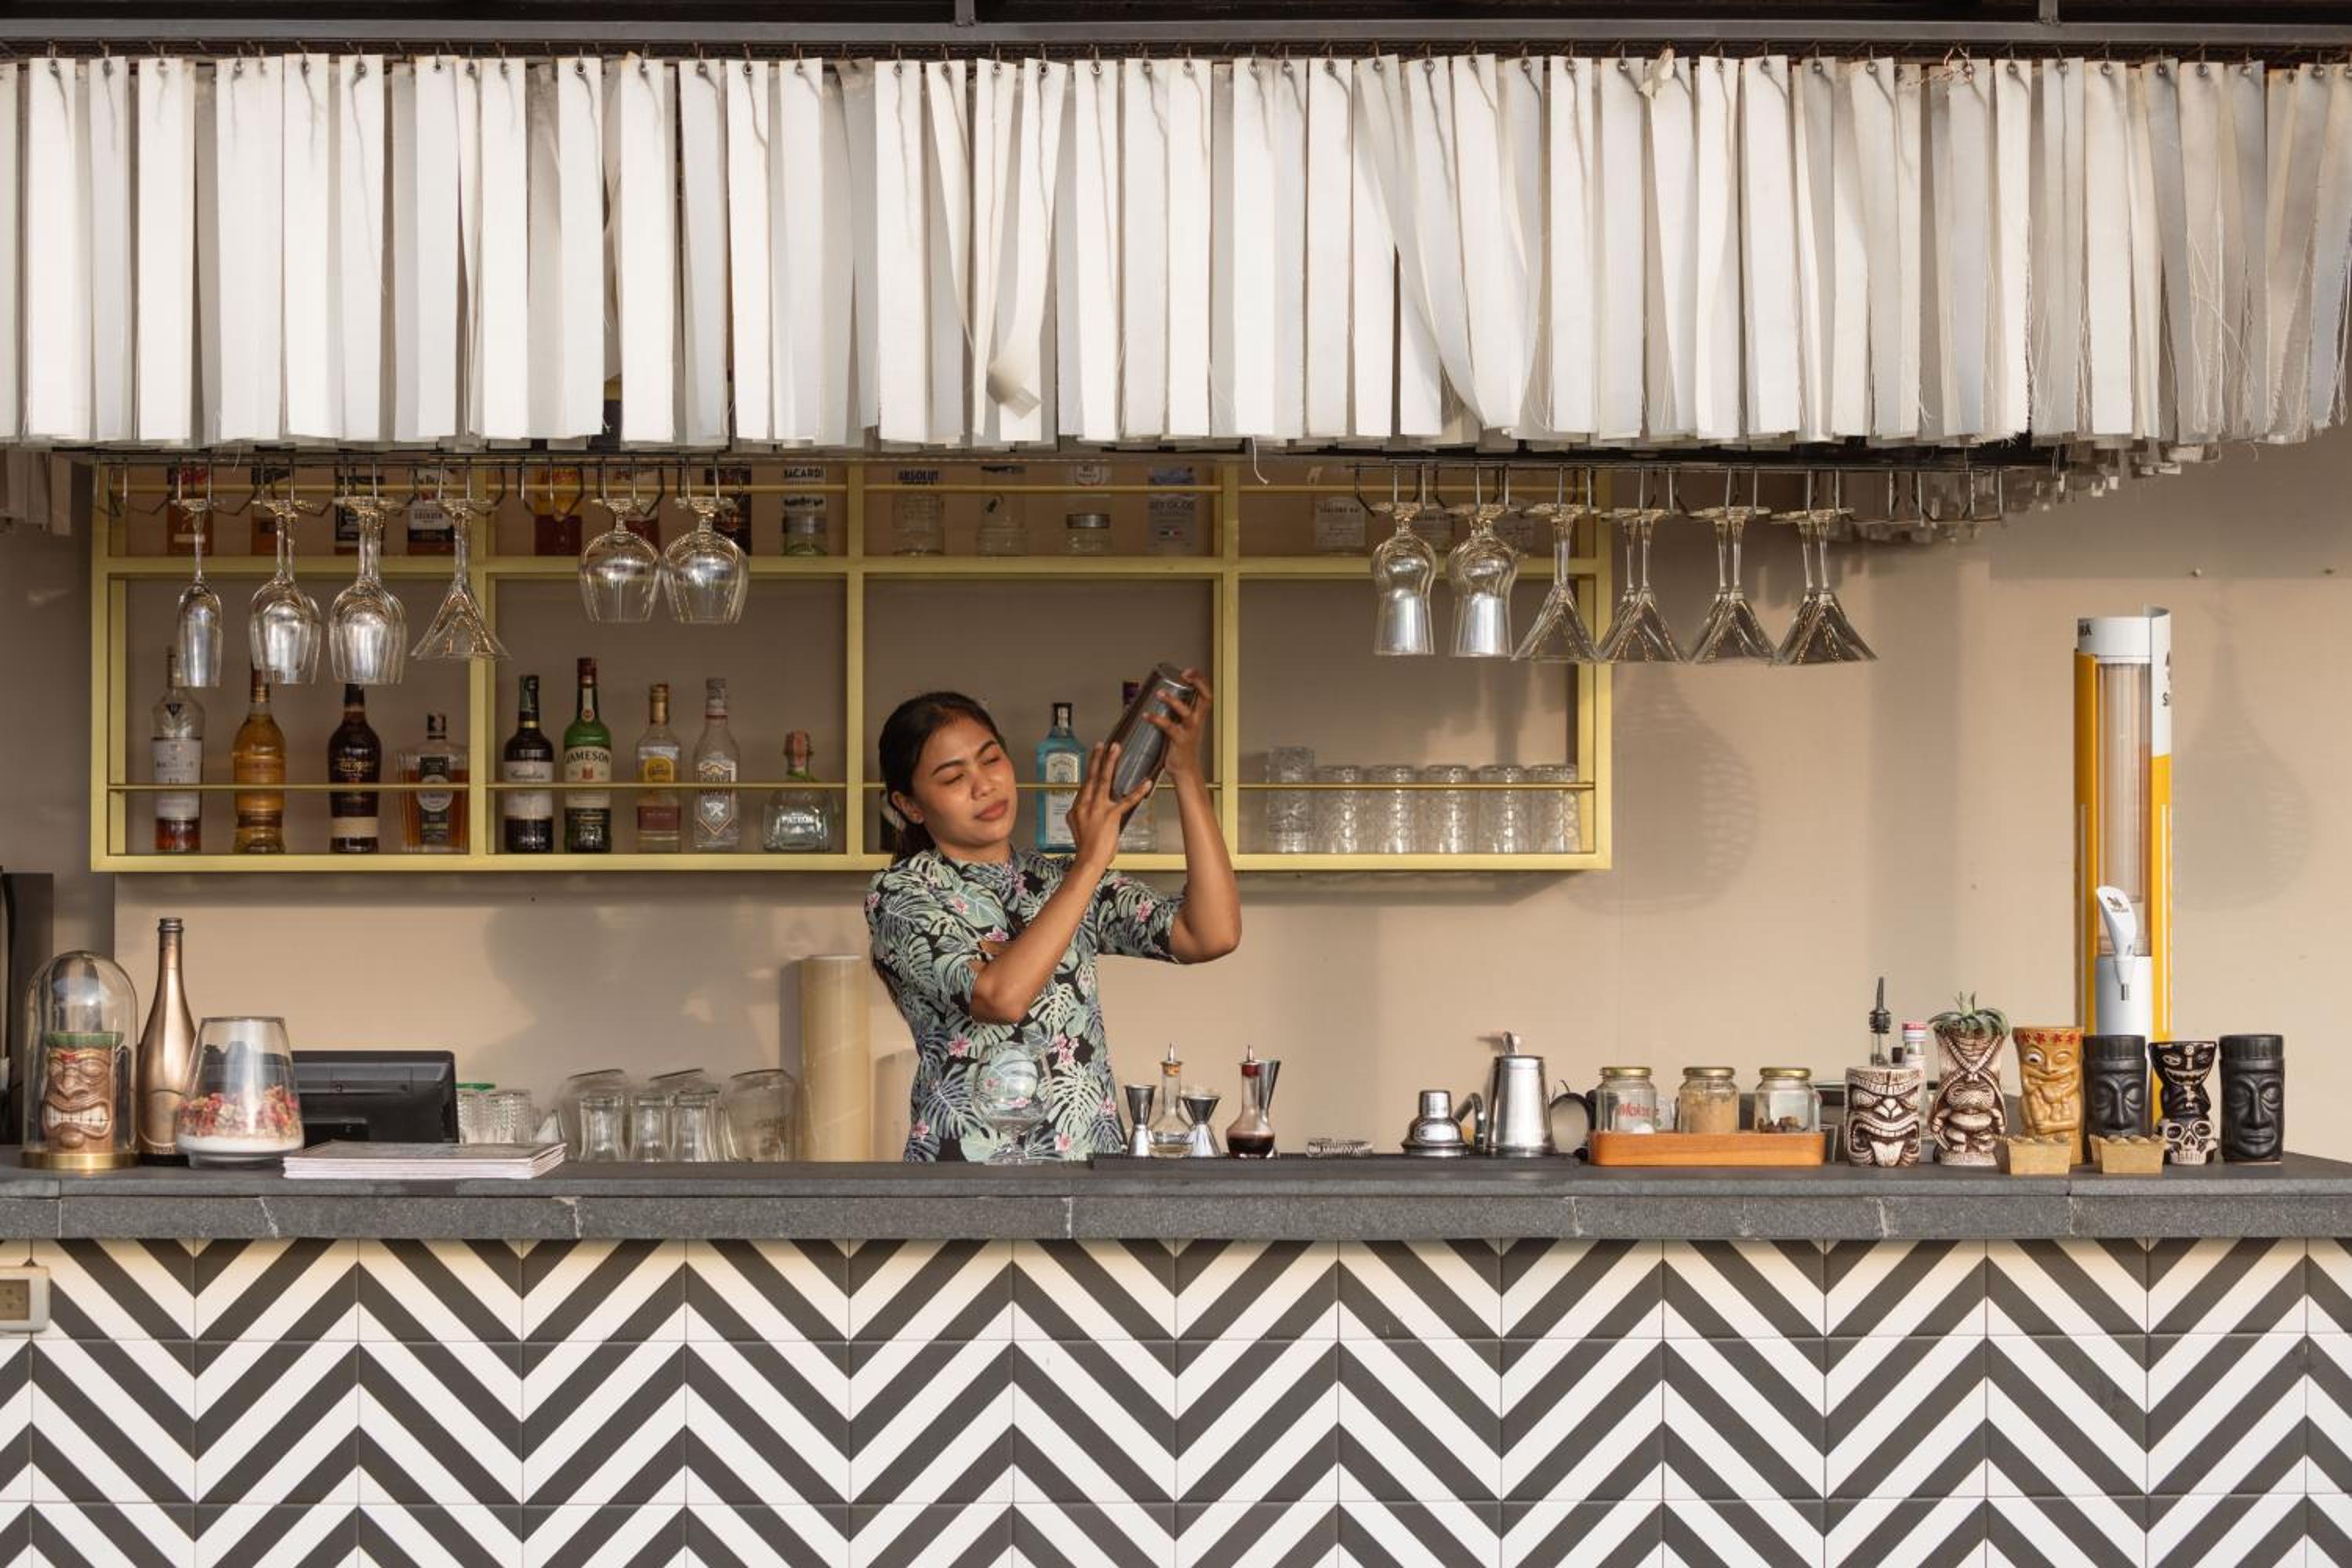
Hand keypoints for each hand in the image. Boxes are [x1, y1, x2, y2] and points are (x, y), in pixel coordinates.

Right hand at [1068, 741, 1153, 870]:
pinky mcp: (1110, 816)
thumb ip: (1081, 815)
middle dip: (1097, 759)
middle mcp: (1085, 805)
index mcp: (1077, 808)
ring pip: (1104, 780)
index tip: (1094, 757)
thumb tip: (1085, 810)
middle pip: (1091, 776)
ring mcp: (1097, 809)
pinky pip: (1126, 800)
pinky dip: (1138, 791)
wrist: (1087, 861)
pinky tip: (1146, 783)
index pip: (1085, 785)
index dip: (1091, 769)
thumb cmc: (1086, 849)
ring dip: (1110, 763)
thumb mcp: (1078, 828)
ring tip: (1115, 749)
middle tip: (1102, 745)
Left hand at [1147, 669, 1212, 781]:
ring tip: (1160, 693)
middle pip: (1204, 698)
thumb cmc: (1180, 746)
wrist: (1184, 769)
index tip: (1190, 670)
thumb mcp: (1180, 725)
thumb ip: (1171, 712)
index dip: (1200, 680)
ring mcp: (1189, 731)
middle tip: (1185, 674)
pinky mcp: (1180, 741)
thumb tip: (1149, 697)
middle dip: (1197, 683)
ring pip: (1186, 712)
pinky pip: (1169, 728)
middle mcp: (1197, 721)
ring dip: (1173, 701)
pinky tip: (1146, 715)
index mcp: (1199, 716)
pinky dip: (1157, 720)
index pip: (1206, 694)